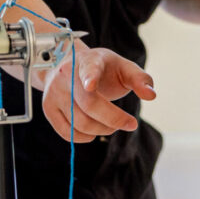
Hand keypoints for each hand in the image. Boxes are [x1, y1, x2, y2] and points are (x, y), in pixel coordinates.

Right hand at [41, 45, 156, 142]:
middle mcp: (67, 75)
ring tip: (112, 125)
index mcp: (88, 60)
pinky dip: (84, 138)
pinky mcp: (48, 108)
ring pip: (80, 123)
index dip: (90, 77)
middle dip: (114, 120)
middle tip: (130, 124)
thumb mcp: (122, 67)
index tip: (91, 85)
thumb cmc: (101, 69)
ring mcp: (54, 92)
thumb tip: (151, 95)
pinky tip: (94, 131)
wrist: (68, 64)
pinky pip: (67, 133)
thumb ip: (140, 79)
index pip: (88, 69)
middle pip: (89, 105)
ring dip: (102, 130)